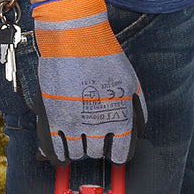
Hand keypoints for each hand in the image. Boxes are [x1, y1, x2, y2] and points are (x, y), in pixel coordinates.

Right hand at [31, 0, 147, 165]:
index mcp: (121, 117)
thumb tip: (138, 130)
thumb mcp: (131, 82)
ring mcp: (75, 123)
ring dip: (78, 151)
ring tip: (77, 141)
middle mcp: (99, 124)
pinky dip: (59, 156)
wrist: (74, 37)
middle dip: (96, 149)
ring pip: (77, 154)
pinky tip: (61, 154)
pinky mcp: (54, 118)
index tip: (113, 153)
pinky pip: (56, 149)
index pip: (121, 154)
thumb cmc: (104, 55)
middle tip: (92, 140)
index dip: (117, 155)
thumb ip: (137, 109)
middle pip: (97, 154)